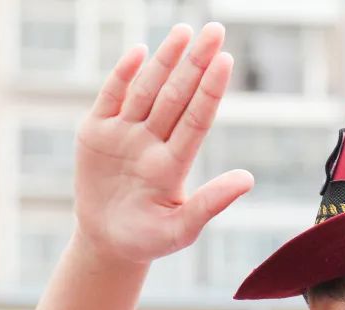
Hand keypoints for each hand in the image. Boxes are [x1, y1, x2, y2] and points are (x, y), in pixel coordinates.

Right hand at [74, 22, 253, 263]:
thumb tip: (248, 179)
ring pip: (146, 90)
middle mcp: (152, 142)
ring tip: (184, 32)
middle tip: (215, 30)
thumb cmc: (148, 240)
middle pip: (176, 96)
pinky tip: (139, 52)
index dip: (210, 90)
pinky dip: (122, 75)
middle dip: (195, 63)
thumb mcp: (180, 230)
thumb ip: (211, 204)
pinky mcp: (96, 134)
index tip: (225, 61)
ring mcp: (124, 135)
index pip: (196, 119)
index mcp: (174, 164)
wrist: (107, 244)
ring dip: (165, 61)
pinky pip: (110, 98)